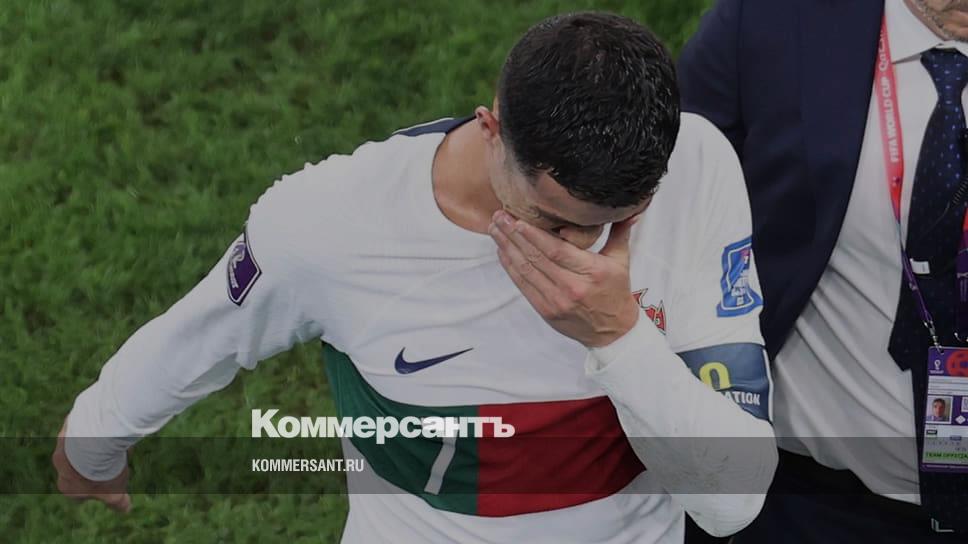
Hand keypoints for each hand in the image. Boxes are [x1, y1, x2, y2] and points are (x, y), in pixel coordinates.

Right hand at [52, 418, 131, 512]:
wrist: (93, 441)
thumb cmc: (102, 472)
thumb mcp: (114, 493)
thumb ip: (118, 503)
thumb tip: (125, 509)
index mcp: (66, 485)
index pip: (76, 492)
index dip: (92, 490)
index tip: (106, 485)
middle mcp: (60, 464)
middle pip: (79, 467)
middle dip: (96, 465)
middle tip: (115, 461)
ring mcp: (62, 444)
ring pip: (81, 446)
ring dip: (98, 446)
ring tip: (117, 444)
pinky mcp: (70, 425)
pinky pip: (84, 428)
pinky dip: (97, 429)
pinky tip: (113, 429)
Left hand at [488, 210, 640, 347]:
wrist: (612, 331)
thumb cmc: (616, 292)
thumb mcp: (621, 260)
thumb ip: (620, 231)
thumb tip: (631, 207)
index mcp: (592, 271)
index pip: (556, 250)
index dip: (534, 235)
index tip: (517, 220)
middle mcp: (572, 287)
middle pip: (536, 258)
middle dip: (513, 235)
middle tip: (498, 216)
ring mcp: (556, 301)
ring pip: (526, 270)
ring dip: (507, 248)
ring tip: (494, 229)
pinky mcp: (545, 310)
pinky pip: (523, 285)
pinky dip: (510, 267)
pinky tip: (502, 251)